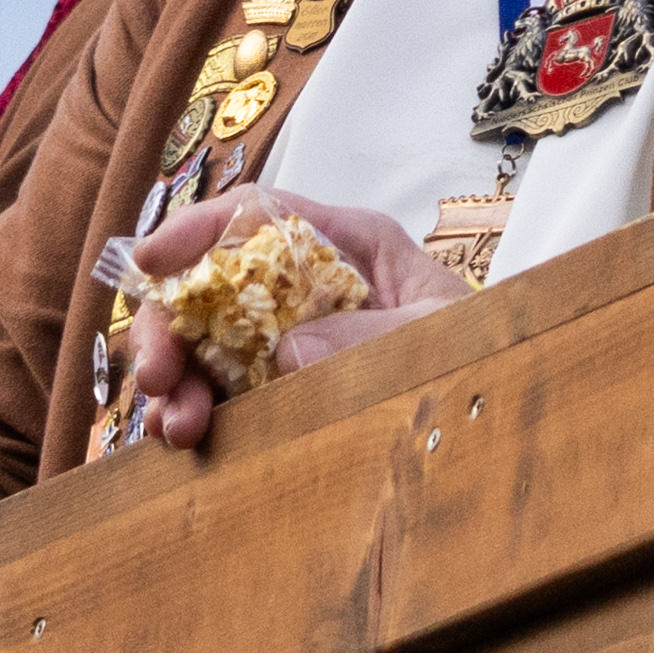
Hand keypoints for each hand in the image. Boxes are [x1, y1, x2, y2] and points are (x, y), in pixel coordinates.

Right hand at [115, 189, 459, 451]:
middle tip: (159, 378)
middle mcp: (303, 285)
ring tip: (177, 428)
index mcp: (346, 244)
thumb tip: (287, 348)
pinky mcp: (276, 389)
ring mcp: (284, 338)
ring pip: (199, 343)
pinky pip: (214, 392)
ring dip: (172, 381)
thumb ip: (374, 335)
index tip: (150, 261)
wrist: (503, 402)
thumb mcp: (440, 334)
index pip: (256, 212)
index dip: (194, 228)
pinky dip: (188, 411)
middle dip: (166, 325)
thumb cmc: (483, 349)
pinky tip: (184, 440)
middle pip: (206, 284)